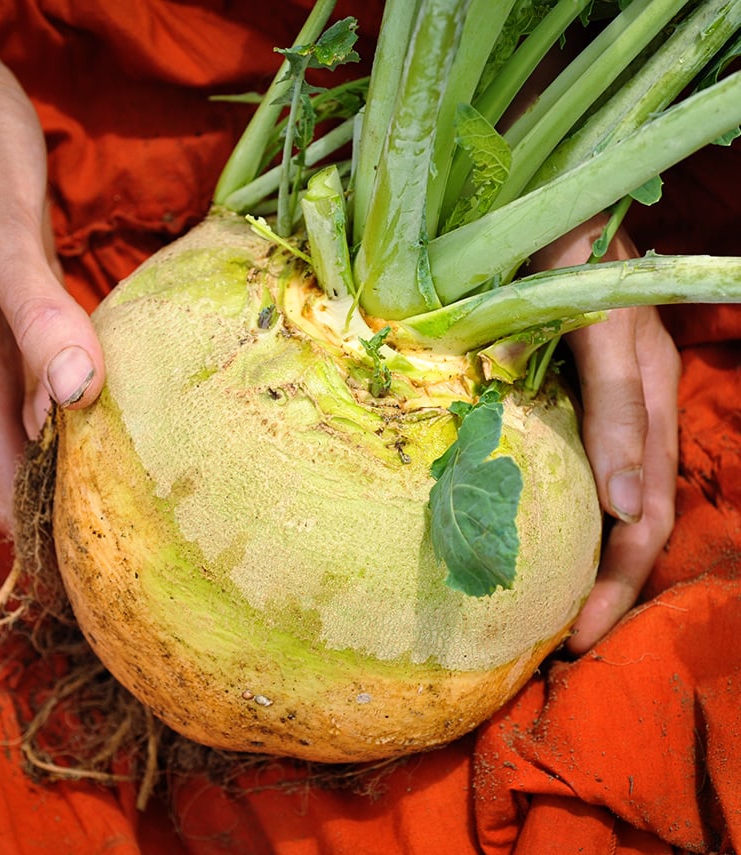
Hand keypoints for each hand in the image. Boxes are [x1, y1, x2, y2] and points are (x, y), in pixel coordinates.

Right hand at [0, 0, 104, 534]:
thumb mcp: (5, 253)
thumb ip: (41, 324)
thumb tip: (78, 396)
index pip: (3, 486)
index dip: (43, 534)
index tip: (99, 570)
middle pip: (28, 472)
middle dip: (75, 513)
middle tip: (145, 549)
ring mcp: (14, 354)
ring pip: (49, 435)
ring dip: (90, 468)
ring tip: (151, 506)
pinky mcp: (38, 328)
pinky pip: (67, 392)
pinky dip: (97, 417)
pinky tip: (139, 425)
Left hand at [532, 217, 679, 653]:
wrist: (550, 202)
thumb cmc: (578, 258)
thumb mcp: (604, 333)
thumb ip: (617, 410)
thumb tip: (625, 510)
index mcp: (649, 409)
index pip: (641, 520)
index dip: (615, 583)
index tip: (576, 640)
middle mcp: (631, 415)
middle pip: (627, 521)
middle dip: (601, 588)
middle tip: (560, 646)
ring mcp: (601, 404)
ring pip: (603, 499)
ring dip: (582, 557)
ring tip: (546, 607)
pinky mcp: (566, 390)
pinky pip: (573, 463)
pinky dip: (563, 509)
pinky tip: (534, 533)